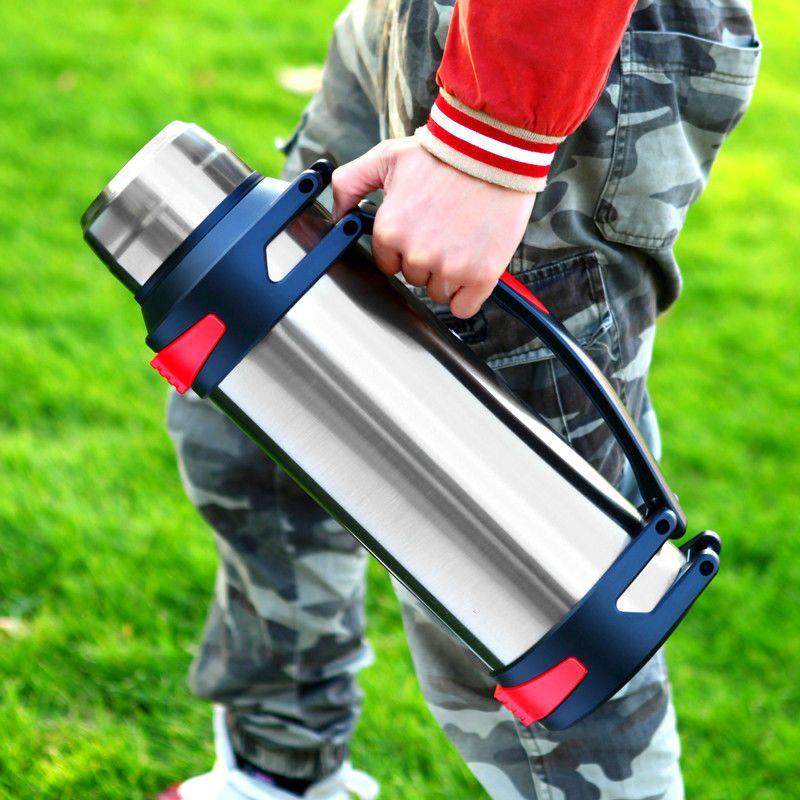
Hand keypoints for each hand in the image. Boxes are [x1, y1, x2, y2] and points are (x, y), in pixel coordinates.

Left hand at [332, 137, 535, 318]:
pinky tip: (473, 271)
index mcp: (390, 230)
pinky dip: (467, 295)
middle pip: (415, 277)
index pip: (388, 263)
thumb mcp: (386, 157)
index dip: (404, 248)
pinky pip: (463, 307)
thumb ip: (350, 183)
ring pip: (438, 292)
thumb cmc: (443, 153)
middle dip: (427, 259)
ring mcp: (449, 267)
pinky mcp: (480, 275)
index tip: (422, 231)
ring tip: (463, 241)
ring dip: (448, 276)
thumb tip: (337, 215)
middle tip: (446, 230)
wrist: (494, 149)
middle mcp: (416, 254)